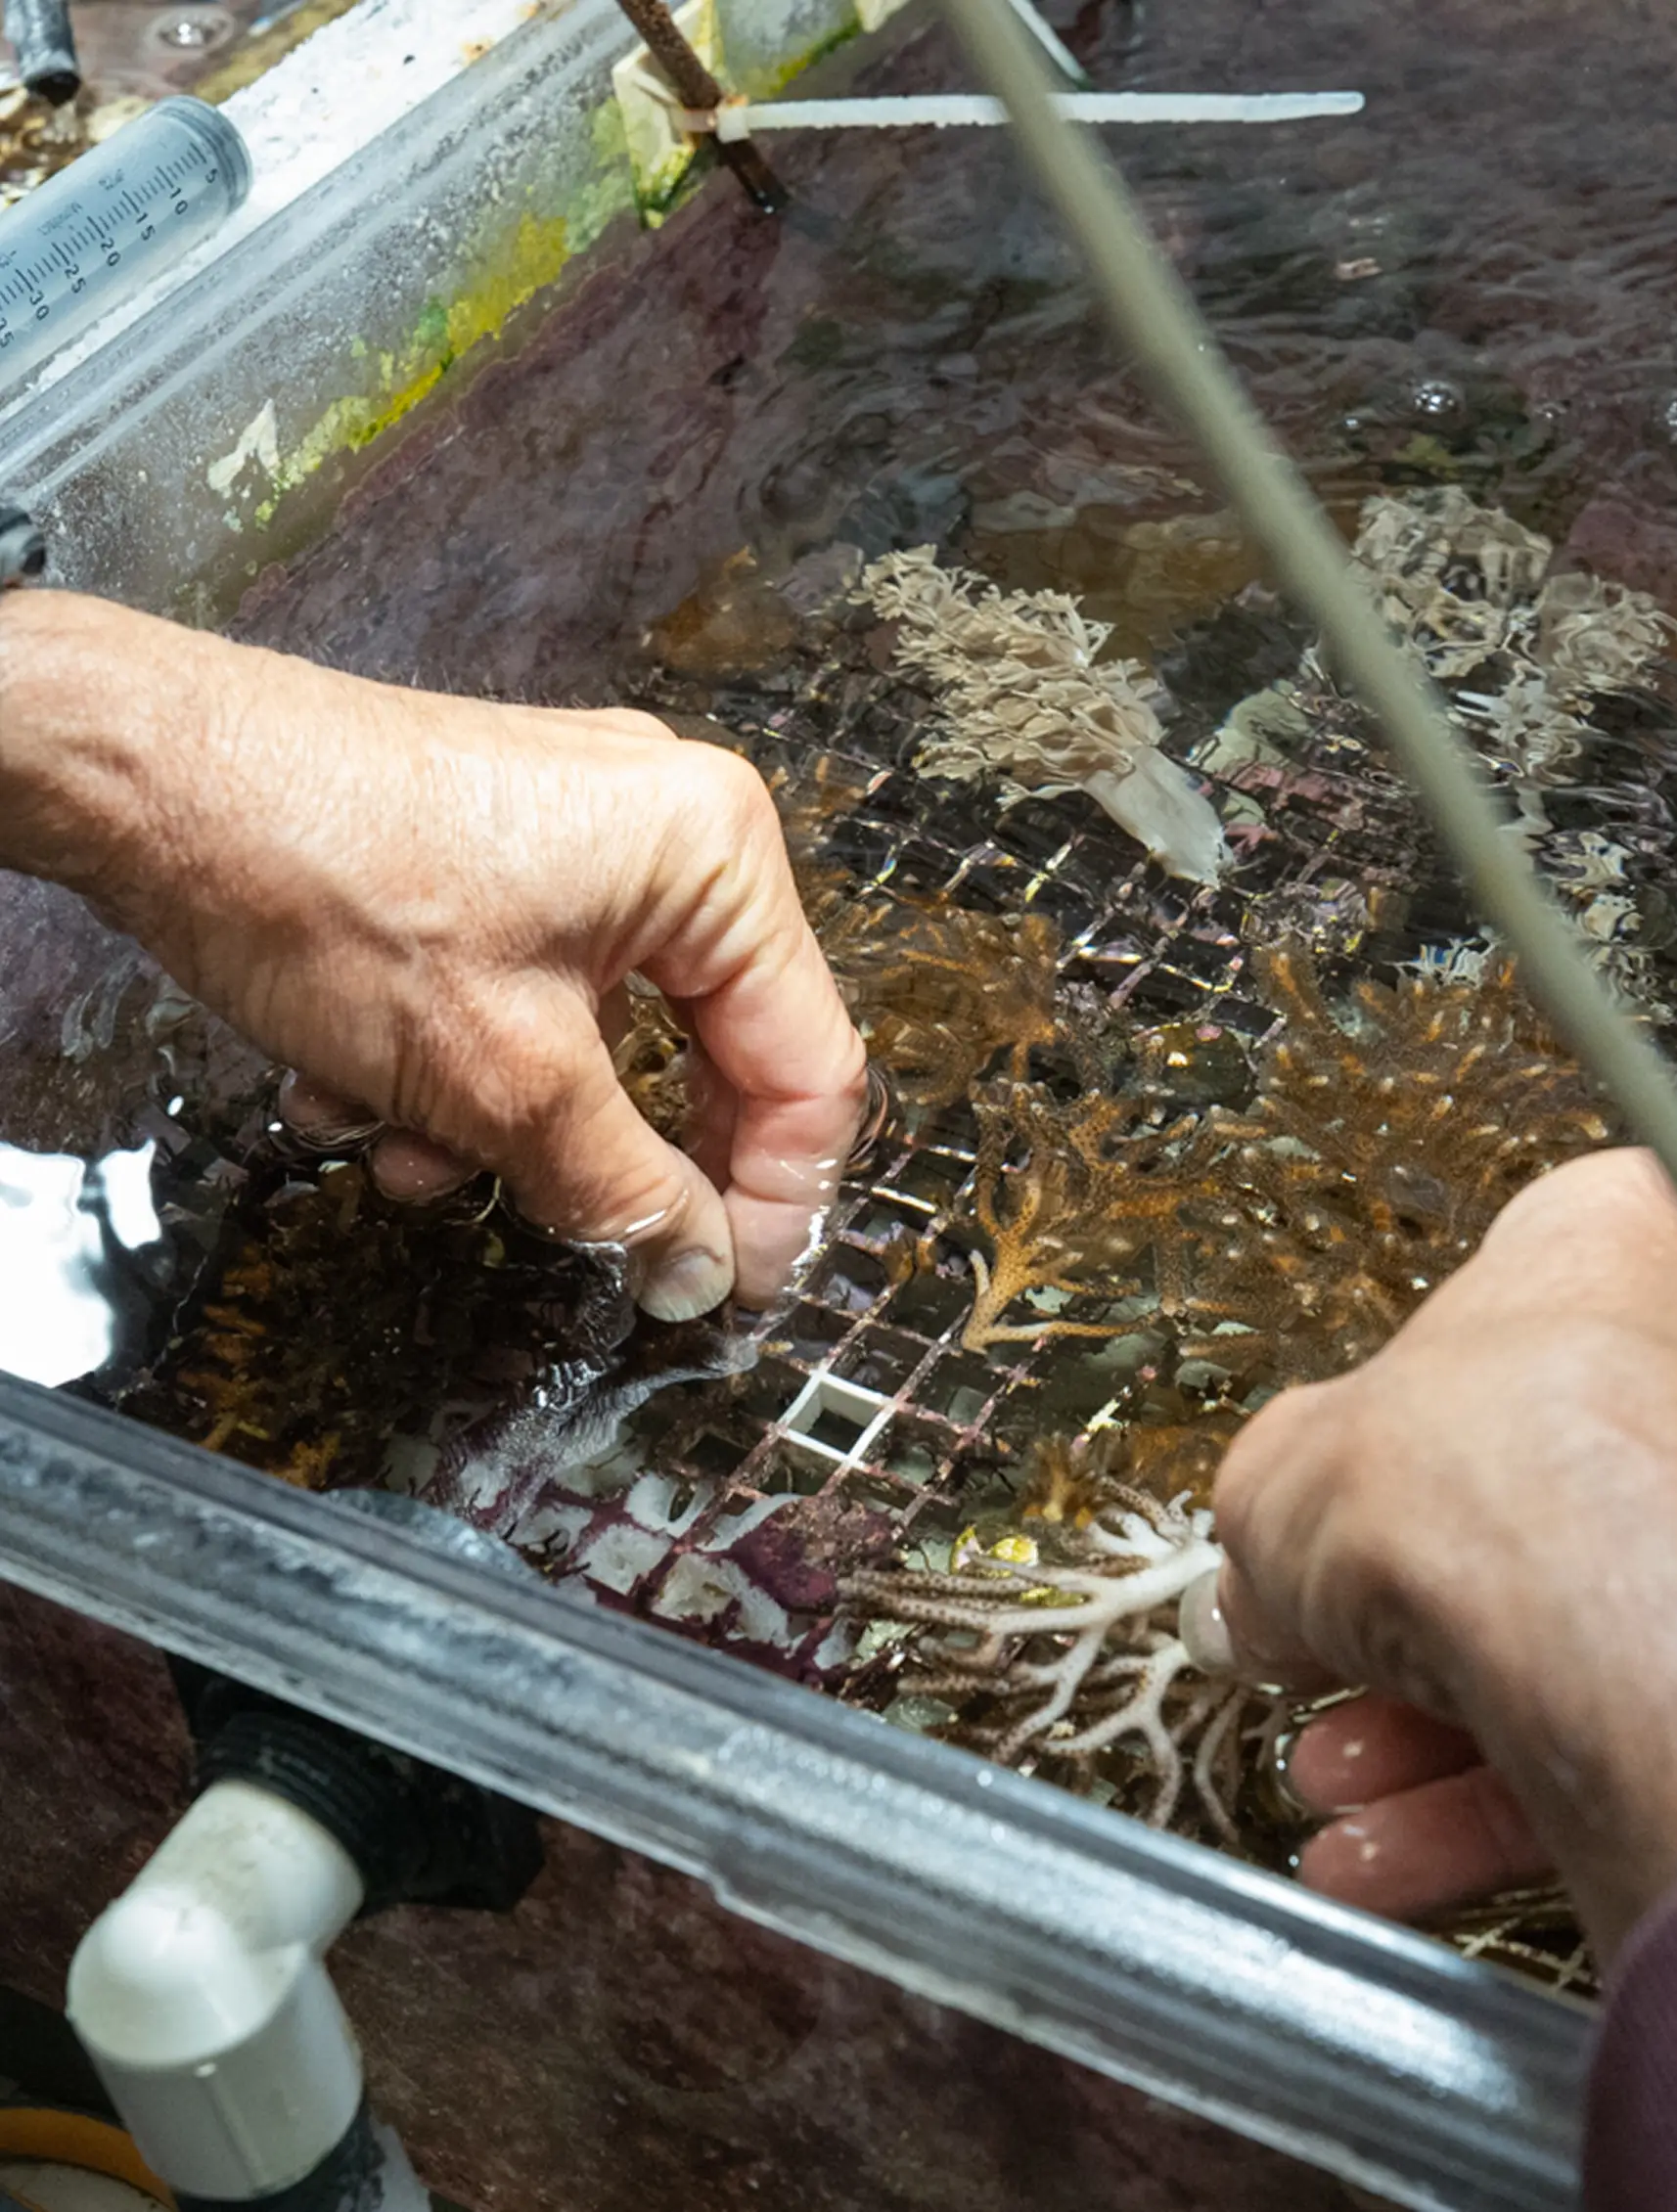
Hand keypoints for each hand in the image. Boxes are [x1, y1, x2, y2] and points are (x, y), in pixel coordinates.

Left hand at [0, 592, 864, 1319]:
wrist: (134, 771)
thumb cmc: (325, 890)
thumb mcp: (500, 1083)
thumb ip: (625, 1193)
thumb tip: (701, 1275)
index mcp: (716, 857)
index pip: (807, 1065)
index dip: (778, 1200)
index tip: (729, 1293)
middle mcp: (671, 828)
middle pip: (709, 1052)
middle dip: (622, 1160)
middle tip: (603, 1259)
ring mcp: (582, 831)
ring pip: (604, 1036)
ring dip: (517, 1127)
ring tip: (412, 1159)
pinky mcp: (501, 847)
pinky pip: (534, 991)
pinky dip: (467, 1065)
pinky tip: (362, 1095)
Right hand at [1208, 1147, 1676, 1960]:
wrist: (1645, 1634)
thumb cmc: (1500, 1479)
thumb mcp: (1285, 1474)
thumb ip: (1267, 1515)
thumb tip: (1258, 1585)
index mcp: (1620, 1243)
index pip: (1483, 1327)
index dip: (1379, 1438)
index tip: (1324, 1511)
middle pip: (1530, 1498)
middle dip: (1401, 1608)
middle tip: (1319, 1659)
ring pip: (1583, 1630)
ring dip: (1434, 1725)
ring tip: (1339, 1783)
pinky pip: (1639, 1727)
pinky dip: (1509, 1797)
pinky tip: (1393, 1853)